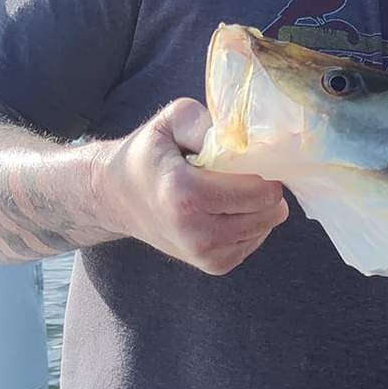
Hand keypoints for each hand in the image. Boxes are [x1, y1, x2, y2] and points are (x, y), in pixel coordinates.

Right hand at [94, 98, 288, 275]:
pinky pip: (255, 240)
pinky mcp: (213, 266)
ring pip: (266, 227)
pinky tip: (223, 209)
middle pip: (270, 212)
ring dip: (257, 207)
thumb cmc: (148, 155)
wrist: (117, 198)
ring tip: (226, 192)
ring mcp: (205, 254)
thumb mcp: (169, 123)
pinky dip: (249, 223)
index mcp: (185, 194)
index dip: (266, 171)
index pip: (260, 192)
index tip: (250, 160)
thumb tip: (239, 139)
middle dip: (265, 190)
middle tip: (241, 175)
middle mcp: (196, 232)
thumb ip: (203, 122)